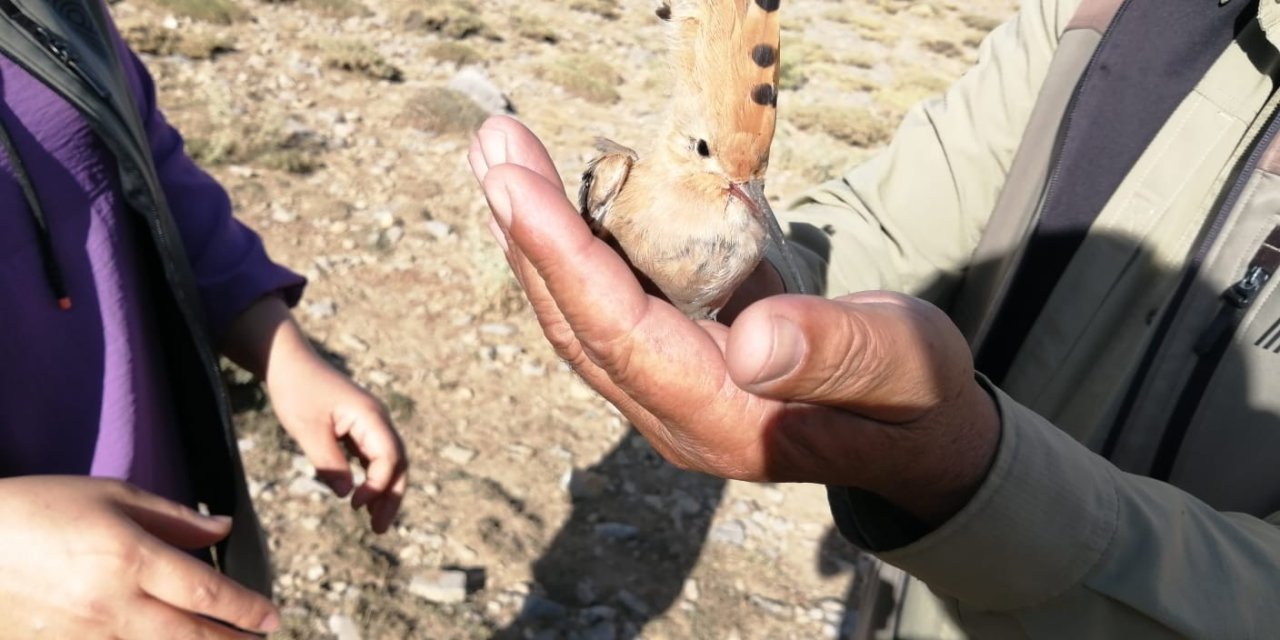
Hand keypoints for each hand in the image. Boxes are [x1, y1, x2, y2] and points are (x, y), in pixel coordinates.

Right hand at [0, 476, 278, 638]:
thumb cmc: (42, 507)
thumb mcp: (113, 496)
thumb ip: (175, 518)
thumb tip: (224, 530)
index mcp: (130, 558)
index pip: (205, 592)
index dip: (245, 608)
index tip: (272, 615)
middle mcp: (112, 603)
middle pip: (188, 637)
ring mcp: (84, 634)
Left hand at [223, 297, 407, 532]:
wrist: (288, 361)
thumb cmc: (296, 390)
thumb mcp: (307, 428)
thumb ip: (328, 462)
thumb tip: (346, 495)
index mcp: (370, 416)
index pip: (389, 457)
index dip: (378, 486)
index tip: (354, 505)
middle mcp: (378, 420)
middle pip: (398, 463)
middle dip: (392, 496)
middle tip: (379, 529)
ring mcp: (371, 423)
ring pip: (389, 461)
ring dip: (385, 490)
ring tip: (374, 521)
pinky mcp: (359, 427)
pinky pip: (374, 456)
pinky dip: (373, 479)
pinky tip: (362, 497)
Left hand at [469, 116, 998, 524]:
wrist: (915, 439)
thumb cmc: (914, 396)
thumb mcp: (903, 367)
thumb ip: (835, 353)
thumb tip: (752, 342)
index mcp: (727, 419)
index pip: (620, 332)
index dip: (562, 256)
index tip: (512, 183)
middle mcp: (677, 419)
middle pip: (579, 324)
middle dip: (526, 233)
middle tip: (494, 145)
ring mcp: (668, 401)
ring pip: (580, 321)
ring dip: (533, 240)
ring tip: (502, 158)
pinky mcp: (672, 376)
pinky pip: (603, 315)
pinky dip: (569, 256)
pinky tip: (548, 207)